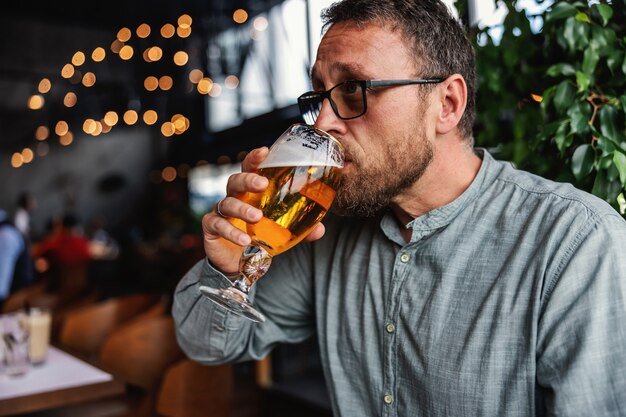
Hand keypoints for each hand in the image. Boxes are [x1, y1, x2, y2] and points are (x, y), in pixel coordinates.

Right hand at [201, 147, 325, 275]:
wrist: (239, 263)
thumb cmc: (260, 236)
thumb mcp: (283, 231)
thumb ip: (301, 229)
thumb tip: (319, 230)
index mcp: (251, 192)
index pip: (250, 168)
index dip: (255, 158)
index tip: (265, 151)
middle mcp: (234, 197)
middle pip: (235, 180)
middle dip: (248, 179)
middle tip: (262, 184)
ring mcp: (221, 211)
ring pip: (227, 202)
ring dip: (242, 208)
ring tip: (257, 217)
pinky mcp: (211, 228)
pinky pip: (218, 224)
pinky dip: (231, 232)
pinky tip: (245, 240)